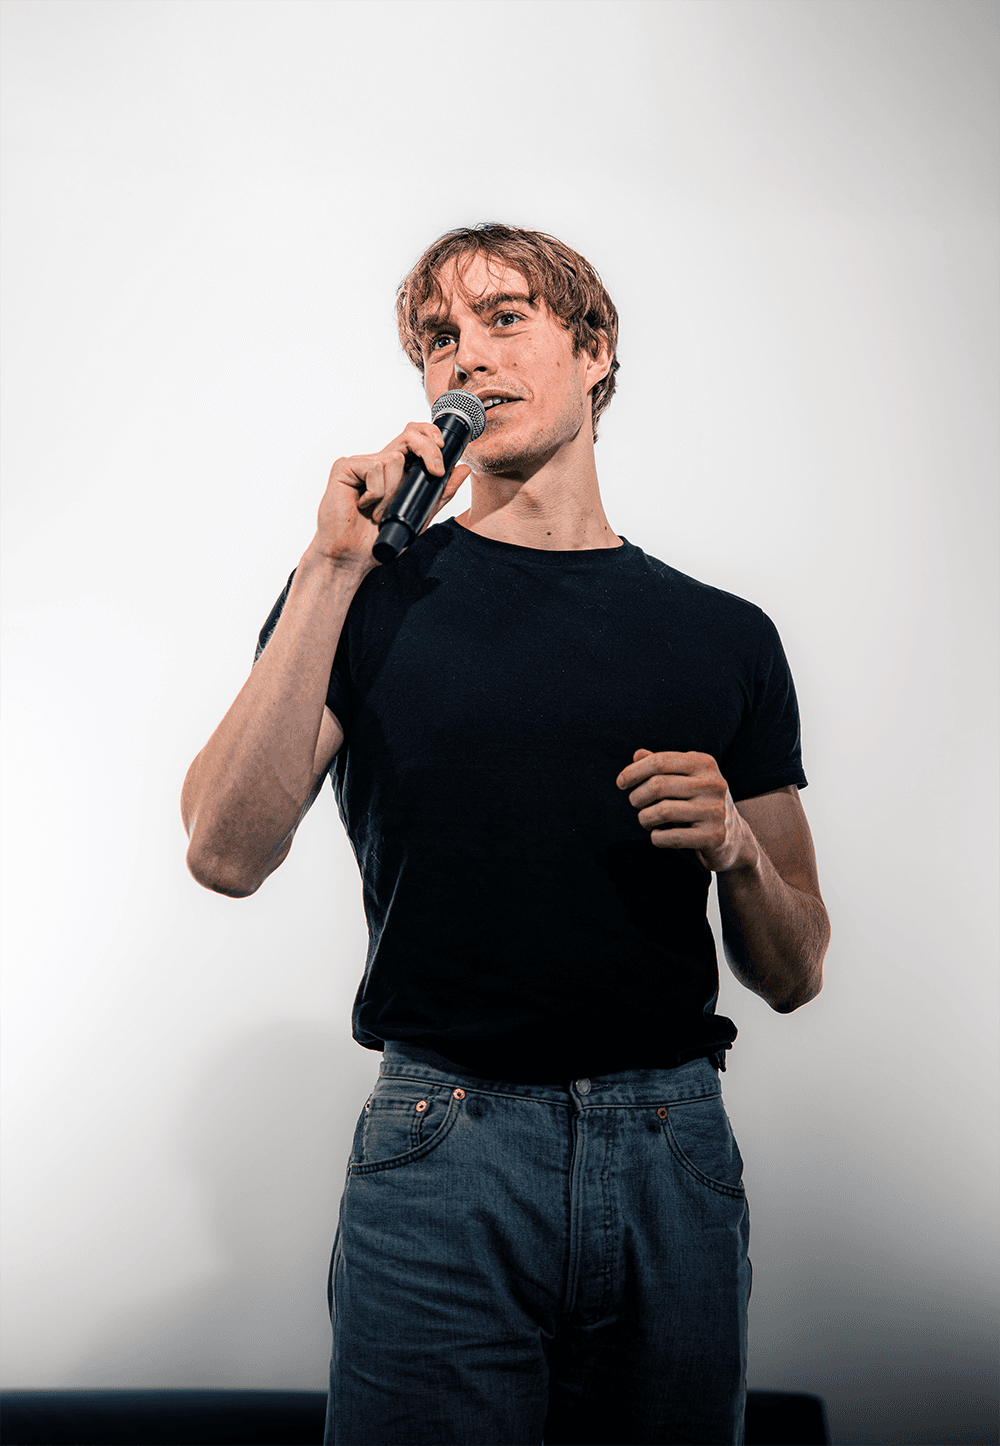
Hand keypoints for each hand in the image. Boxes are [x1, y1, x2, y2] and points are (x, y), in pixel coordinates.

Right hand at [308, 422, 471, 574]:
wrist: (352, 557)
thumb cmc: (380, 539)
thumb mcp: (420, 515)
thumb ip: (441, 493)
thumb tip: (464, 468)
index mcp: (395, 471)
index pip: (414, 437)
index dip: (429, 434)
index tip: (443, 448)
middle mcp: (378, 462)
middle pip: (408, 435)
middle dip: (428, 449)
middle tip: (435, 472)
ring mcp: (360, 463)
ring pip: (393, 459)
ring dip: (393, 492)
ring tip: (379, 513)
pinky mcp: (345, 467)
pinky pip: (374, 468)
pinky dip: (376, 493)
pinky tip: (363, 506)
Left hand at [616, 748, 758, 873]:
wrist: (733, 839)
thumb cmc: (701, 803)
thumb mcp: (686, 779)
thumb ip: (663, 766)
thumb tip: (638, 754)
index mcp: (705, 763)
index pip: (660, 762)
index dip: (634, 772)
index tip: (621, 783)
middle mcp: (713, 784)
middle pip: (658, 786)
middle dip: (637, 797)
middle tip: (635, 804)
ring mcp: (716, 811)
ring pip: (662, 811)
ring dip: (644, 818)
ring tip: (645, 820)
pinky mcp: (714, 836)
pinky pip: (671, 837)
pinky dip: (657, 837)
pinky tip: (657, 835)